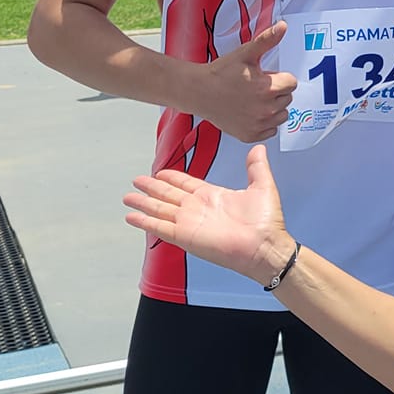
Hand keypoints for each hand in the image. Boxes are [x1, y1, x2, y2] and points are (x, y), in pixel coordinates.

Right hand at [125, 146, 290, 284]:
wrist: (263, 245)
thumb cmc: (265, 222)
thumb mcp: (262, 186)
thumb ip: (257, 167)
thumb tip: (259, 148)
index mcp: (212, 196)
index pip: (186, 184)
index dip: (172, 178)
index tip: (160, 172)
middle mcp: (197, 208)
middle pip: (167, 195)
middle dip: (152, 188)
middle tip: (137, 181)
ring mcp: (189, 222)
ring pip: (159, 209)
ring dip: (143, 203)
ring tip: (128, 197)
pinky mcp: (184, 236)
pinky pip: (159, 226)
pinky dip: (144, 222)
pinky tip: (131, 217)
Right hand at [197, 20, 296, 141]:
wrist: (198, 92)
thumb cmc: (220, 73)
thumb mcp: (245, 53)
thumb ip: (267, 41)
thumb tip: (282, 26)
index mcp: (267, 88)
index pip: (292, 82)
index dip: (279, 77)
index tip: (264, 76)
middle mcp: (266, 109)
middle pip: (287, 98)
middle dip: (276, 91)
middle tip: (256, 87)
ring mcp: (259, 124)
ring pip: (282, 115)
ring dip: (273, 108)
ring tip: (254, 99)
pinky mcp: (251, 135)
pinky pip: (271, 130)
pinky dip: (264, 123)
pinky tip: (250, 112)